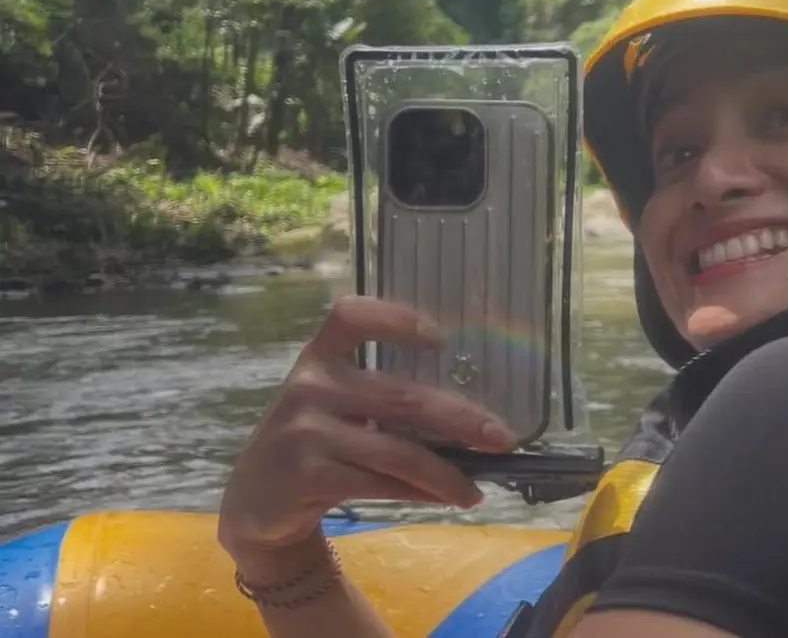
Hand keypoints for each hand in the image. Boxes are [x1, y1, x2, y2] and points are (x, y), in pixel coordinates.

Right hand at [217, 295, 517, 559]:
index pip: (351, 316)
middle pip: (402, 398)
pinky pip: (382, 483)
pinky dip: (421, 493)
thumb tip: (470, 416)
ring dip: (447, 473)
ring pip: (399, 452)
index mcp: (319, 356)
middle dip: (460, 420)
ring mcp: (306, 432)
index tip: (439, 336)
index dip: (395, 318)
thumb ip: (383, 397)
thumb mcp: (332, 404)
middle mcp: (311, 386)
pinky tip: (445, 498)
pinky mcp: (310, 476)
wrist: (255, 500)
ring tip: (475, 490)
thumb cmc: (311, 441)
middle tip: (501, 437)